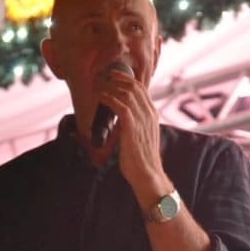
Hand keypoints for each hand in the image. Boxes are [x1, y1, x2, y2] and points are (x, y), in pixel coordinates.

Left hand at [98, 68, 166, 202]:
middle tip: (101, 76)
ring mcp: (142, 119)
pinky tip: (99, 96)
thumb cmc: (140, 160)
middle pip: (133, 85)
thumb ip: (132, 126)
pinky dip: (108, 98)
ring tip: (97, 85)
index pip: (140, 88)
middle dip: (116, 77)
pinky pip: (120, 105)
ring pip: (126, 92)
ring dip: (109, 86)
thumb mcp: (139, 138)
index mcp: (152, 114)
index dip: (125, 78)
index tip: (111, 76)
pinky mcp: (132, 126)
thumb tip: (119, 123)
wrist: (147, 174)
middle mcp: (149, 113)